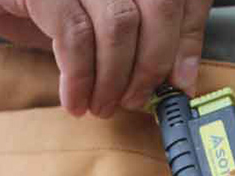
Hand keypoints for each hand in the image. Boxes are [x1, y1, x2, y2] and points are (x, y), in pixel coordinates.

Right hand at [0, 0, 213, 117]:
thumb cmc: (47, 8)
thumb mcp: (105, 22)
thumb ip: (148, 40)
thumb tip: (184, 77)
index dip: (187, 40)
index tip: (181, 84)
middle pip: (159, 6)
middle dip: (153, 65)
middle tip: (136, 99)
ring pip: (120, 25)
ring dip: (115, 80)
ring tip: (103, 106)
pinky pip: (75, 36)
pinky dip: (80, 78)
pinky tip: (76, 101)